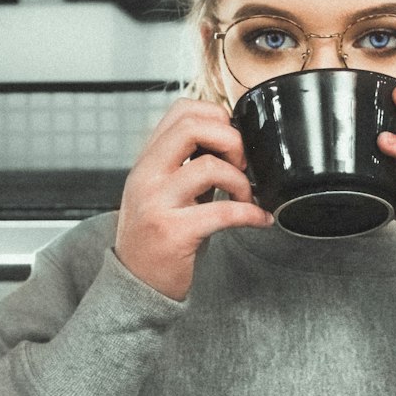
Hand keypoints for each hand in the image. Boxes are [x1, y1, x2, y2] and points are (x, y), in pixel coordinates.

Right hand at [115, 98, 271, 300]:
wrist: (135, 284)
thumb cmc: (158, 236)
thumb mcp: (164, 190)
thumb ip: (187, 163)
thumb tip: (234, 140)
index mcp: (147, 160)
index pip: (181, 110)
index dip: (217, 117)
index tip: (232, 142)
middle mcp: (146, 176)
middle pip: (192, 127)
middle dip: (231, 140)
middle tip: (243, 165)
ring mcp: (156, 203)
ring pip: (209, 167)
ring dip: (241, 181)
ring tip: (246, 197)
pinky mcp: (173, 233)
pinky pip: (223, 212)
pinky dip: (251, 214)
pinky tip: (260, 219)